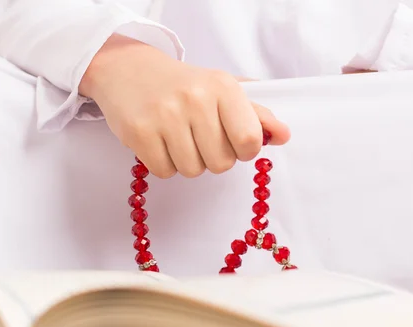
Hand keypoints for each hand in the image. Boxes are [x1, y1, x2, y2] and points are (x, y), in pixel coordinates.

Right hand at [79, 34, 289, 177]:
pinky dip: (164, 163)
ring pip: (193, 171)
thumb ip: (256, 115)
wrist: (128, 69)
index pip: (250, 141)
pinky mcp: (138, 132)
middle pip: (222, 163)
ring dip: (189, 161)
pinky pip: (165, 172)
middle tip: (200, 136)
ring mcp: (164, 115)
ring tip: (178, 137)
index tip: (233, 140)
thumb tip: (284, 135)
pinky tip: (160, 141)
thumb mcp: (223, 91)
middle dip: (214, 157)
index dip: (244, 150)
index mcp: (223, 87)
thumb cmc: (184, 86)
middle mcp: (195, 98)